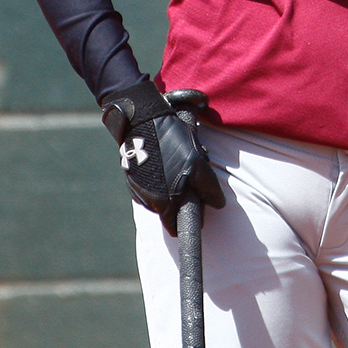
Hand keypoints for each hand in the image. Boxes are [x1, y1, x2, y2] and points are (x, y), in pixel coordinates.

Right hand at [99, 82, 225, 234]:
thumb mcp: (198, 164)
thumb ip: (208, 188)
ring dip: (166, 187)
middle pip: (167, 210)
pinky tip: (162, 159)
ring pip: (158, 196)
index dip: (185, 221)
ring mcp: (137, 188)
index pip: (174, 227)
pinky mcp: (130, 177)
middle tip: (187, 180)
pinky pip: (148, 184)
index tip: (193, 211)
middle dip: (178, 199)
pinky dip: (155, 177)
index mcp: (165, 202)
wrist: (142, 121)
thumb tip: (217, 203)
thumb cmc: (172, 143)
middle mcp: (148, 199)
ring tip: (174, 165)